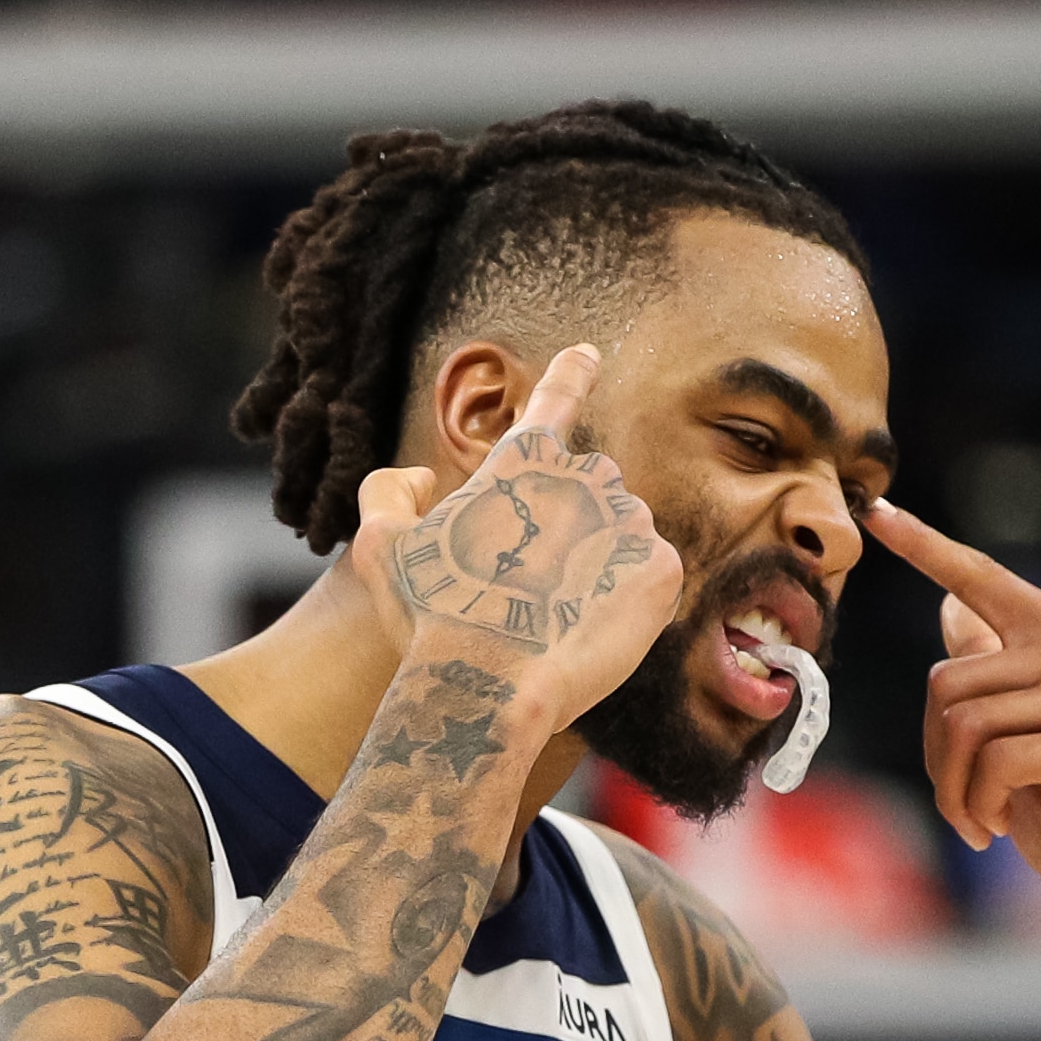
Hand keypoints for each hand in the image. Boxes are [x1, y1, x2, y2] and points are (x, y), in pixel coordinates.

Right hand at [353, 344, 682, 720]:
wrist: (490, 687)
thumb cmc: (431, 619)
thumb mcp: (380, 547)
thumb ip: (391, 492)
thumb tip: (423, 480)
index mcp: (521, 462)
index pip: (555, 398)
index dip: (571, 373)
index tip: (588, 354)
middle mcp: (583, 477)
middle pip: (583, 493)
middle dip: (563, 529)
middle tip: (526, 588)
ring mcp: (628, 520)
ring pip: (617, 536)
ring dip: (593, 566)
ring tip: (554, 616)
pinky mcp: (660, 569)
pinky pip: (646, 576)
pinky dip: (622, 600)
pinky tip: (585, 627)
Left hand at [869, 499, 1040, 994]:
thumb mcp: (1010, 731)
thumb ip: (989, 667)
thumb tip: (952, 603)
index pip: (981, 581)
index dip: (926, 548)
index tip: (874, 513)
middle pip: (948, 681)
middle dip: (936, 757)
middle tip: (960, 802)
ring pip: (965, 725)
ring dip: (954, 791)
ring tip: (978, 819)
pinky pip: (994, 762)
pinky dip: (978, 806)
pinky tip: (996, 829)